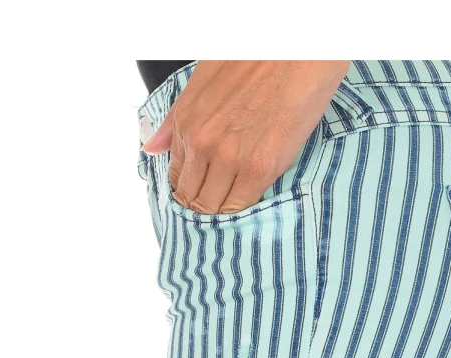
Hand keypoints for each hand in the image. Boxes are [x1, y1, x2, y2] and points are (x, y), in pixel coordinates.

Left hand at [141, 60, 350, 213]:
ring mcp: (231, 159)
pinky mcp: (261, 168)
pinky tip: (248, 209)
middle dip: (201, 207)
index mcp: (188, 122)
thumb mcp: (204, 80)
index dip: (187, 191)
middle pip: (193, 199)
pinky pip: (242, 206)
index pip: (177, 178)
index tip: (200, 196)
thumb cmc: (258, 58)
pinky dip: (242, 213)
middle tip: (217, 210)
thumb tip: (151, 147)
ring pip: (215, 208)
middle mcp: (204, 144)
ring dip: (221, 213)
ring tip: (232, 211)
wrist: (300, 52)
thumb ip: (176, 120)